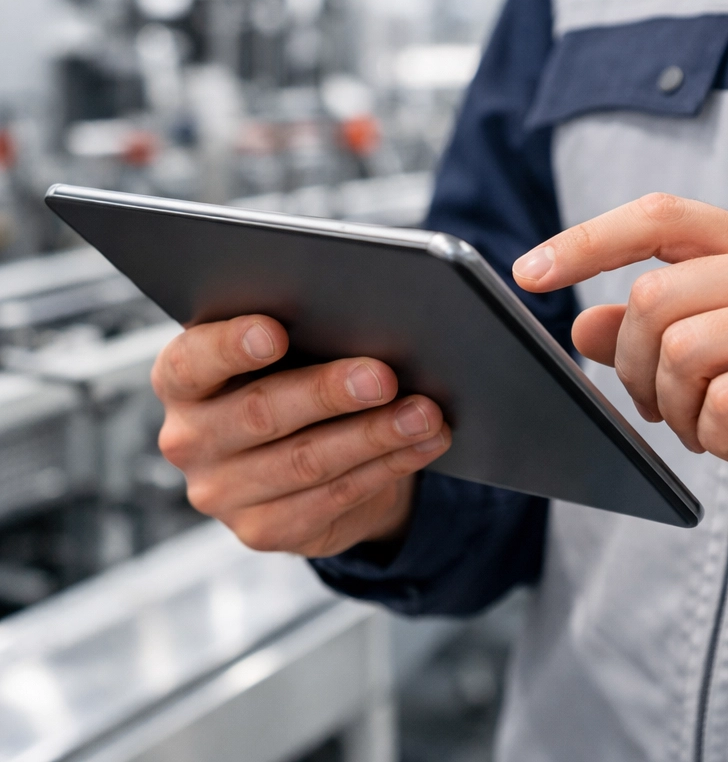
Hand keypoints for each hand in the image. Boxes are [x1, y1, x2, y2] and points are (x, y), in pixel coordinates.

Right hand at [153, 315, 449, 555]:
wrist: (303, 448)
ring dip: (375, 435)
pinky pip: (334, 497)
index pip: (192, 361)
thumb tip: (367, 316)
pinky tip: (425, 443)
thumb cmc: (294, 373)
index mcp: (183, 378)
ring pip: (306, 461)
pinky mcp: (263, 529)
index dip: (231, 347)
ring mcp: (222, 492)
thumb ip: (304, 328)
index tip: (274, 332)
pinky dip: (388, 466)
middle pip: (261, 412)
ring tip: (424, 413)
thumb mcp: (287, 347)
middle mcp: (190, 438)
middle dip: (329, 392)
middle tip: (383, 377)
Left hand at [513, 194, 727, 519]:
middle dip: (632, 370)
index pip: (656, 215)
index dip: (584, 239)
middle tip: (658, 408)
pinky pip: (724, 400)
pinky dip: (714, 436)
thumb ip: (659, 332)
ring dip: (675, 411)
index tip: (528, 272)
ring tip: (711, 430)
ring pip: (680, 351)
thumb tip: (581, 327)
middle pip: (651, 299)